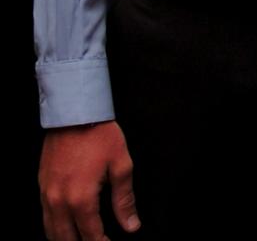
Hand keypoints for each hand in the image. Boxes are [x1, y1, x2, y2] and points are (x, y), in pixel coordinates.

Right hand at [39, 121, 139, 240]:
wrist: (74, 112)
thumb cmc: (99, 135)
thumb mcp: (120, 165)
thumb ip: (124, 199)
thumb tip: (131, 225)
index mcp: (81, 199)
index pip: (91, 237)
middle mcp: (59, 202)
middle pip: (67, 240)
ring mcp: (47, 194)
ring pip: (52, 232)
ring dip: (66, 239)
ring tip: (82, 238)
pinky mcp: (41, 186)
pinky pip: (44, 217)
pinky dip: (55, 227)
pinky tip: (67, 226)